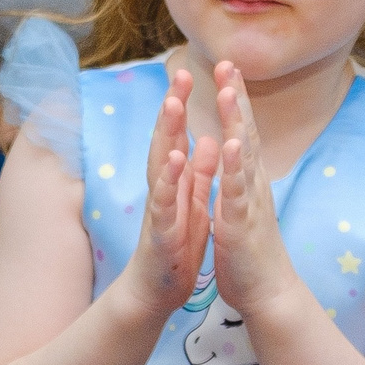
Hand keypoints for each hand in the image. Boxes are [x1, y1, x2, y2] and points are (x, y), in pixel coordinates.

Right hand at [111, 65, 216, 321]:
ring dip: (165, 134)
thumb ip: (198, 173)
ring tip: (172, 105)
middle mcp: (162, 189)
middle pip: (164, 141)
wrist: (157, 291)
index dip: (182, 106)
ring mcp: (159, 208)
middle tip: (179, 74)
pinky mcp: (162, 232)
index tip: (190, 73)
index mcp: (174, 182)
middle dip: (171, 107)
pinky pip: (165, 202)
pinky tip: (175, 160)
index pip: (177, 137)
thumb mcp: (192, 203)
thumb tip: (207, 140)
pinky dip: (169, 180)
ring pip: (160, 165)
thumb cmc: (176, 247)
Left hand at [206, 61, 303, 322]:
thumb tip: (235, 151)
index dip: (234, 100)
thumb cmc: (250, 252)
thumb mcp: (240, 206)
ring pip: (244, 155)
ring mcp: (250, 201)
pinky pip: (237, 192)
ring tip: (228, 90)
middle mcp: (253, 184)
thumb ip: (237, 178)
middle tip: (229, 61)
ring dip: (237, 122)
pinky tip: (230, 146)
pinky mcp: (242, 223)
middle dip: (237, 97)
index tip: (226, 67)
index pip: (242, 131)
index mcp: (247, 180)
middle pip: (247, 131)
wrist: (267, 294)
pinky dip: (234, 169)